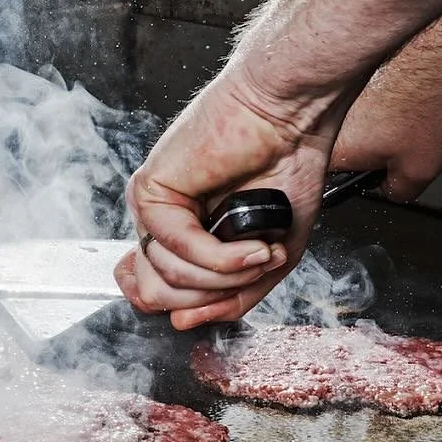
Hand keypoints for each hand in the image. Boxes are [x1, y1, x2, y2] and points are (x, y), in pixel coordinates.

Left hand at [114, 74, 332, 329]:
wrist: (291, 117)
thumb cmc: (285, 169)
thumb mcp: (267, 257)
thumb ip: (231, 296)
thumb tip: (183, 324)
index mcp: (179, 233)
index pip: (153, 292)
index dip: (185, 307)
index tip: (218, 298)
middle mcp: (159, 221)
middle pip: (157, 297)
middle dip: (213, 295)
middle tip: (255, 270)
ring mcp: (152, 206)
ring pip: (167, 281)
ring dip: (225, 276)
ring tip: (260, 249)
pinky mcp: (150, 189)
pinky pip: (178, 249)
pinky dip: (222, 257)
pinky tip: (252, 245)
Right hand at [331, 71, 441, 200]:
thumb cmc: (429, 101)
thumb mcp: (420, 172)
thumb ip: (399, 193)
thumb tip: (396, 191)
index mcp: (339, 147)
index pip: (349, 181)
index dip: (380, 181)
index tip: (399, 176)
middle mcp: (340, 119)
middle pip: (380, 150)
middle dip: (419, 152)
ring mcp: (357, 94)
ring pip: (397, 125)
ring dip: (432, 130)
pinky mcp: (376, 75)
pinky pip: (401, 101)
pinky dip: (428, 106)